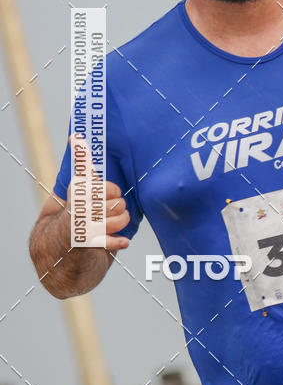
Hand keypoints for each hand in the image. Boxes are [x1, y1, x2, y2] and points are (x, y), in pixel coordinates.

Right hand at [67, 133, 129, 249]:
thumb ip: (80, 161)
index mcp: (78, 191)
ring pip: (120, 218)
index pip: (109, 187)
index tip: (104, 195)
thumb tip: (76, 135)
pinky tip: (122, 241)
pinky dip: (118, 242)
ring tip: (113, 223)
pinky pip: (112, 241)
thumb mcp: (76, 186)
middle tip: (110, 211)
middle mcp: (79, 207)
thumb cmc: (75, 212)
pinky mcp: (89, 244)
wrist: (58, 248)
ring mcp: (84, 226)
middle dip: (119, 207)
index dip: (112, 191)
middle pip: (118, 202)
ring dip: (121, 222)